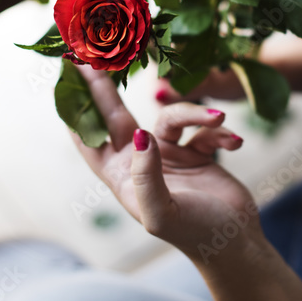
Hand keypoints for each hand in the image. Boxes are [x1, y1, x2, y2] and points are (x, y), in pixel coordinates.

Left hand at [75, 66, 263, 262]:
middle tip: (92, 57)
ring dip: (195, 113)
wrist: (236, 244)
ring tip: (218, 121)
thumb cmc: (194, 234)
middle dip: (105, 87)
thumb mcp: (163, 213)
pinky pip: (203, 129)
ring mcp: (168, 154)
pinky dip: (220, 132)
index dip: (76, 110)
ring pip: (171, 116)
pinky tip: (235, 143)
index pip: (89, 138)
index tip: (65, 77)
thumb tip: (139, 134)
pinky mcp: (196, 152)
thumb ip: (146, 175)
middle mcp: (140, 161)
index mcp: (121, 177)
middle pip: (116, 116)